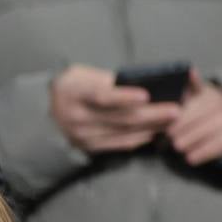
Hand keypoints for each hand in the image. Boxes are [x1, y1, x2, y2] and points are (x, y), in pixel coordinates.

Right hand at [49, 65, 181, 153]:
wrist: (45, 111)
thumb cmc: (71, 86)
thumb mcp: (81, 74)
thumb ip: (107, 80)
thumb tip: (142, 86)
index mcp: (74, 92)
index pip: (102, 96)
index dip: (125, 96)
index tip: (147, 95)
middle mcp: (77, 117)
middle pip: (120, 117)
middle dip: (151, 114)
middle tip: (175, 110)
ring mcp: (83, 135)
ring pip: (124, 132)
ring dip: (151, 127)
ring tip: (172, 120)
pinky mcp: (90, 147)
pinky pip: (120, 144)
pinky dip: (140, 138)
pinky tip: (154, 132)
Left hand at [167, 76, 221, 166]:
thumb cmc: (199, 106)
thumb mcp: (193, 94)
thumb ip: (188, 86)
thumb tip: (191, 71)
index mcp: (208, 92)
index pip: (196, 97)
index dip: (183, 109)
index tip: (171, 117)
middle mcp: (221, 105)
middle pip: (198, 117)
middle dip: (180, 128)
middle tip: (167, 136)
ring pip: (207, 133)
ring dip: (189, 141)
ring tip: (176, 147)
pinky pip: (217, 147)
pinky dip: (201, 153)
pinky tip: (189, 158)